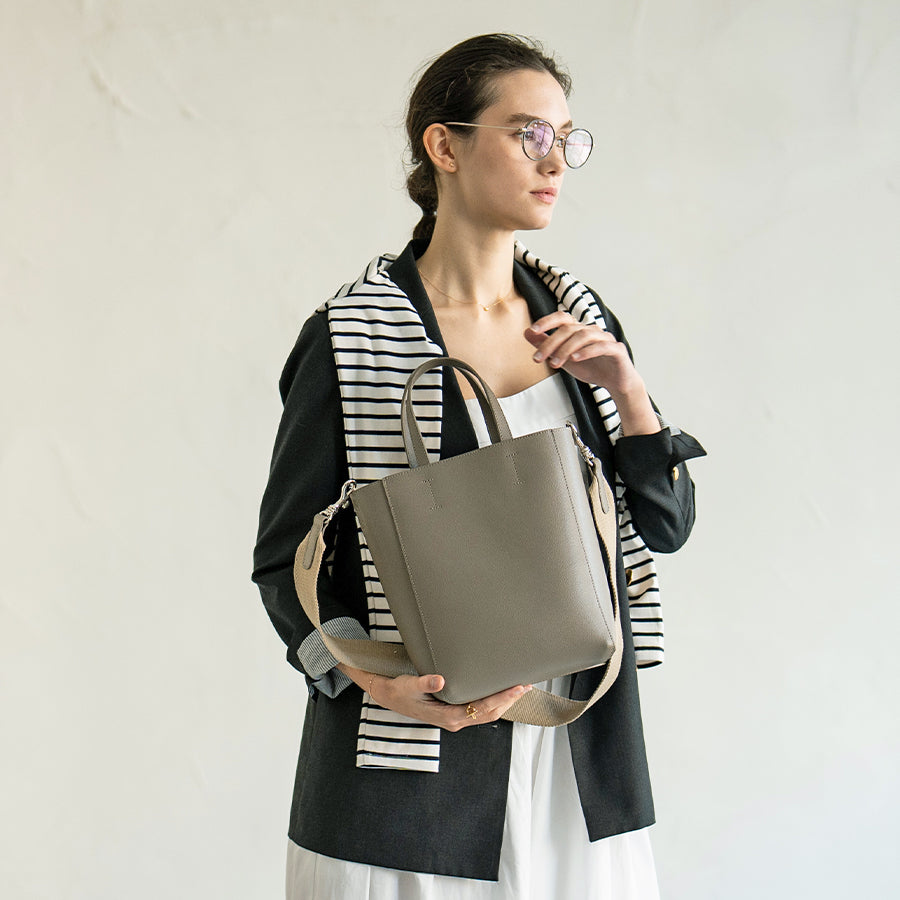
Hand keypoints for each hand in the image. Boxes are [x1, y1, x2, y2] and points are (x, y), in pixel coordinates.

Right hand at [339, 665, 531, 731]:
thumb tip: (441, 679)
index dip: (502, 698)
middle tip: (526, 685)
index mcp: (448, 716)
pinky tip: (500, 693)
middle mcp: (455, 720)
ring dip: (504, 702)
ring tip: (519, 688)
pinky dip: (493, 702)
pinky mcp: (454, 712)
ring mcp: (455, 718)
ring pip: (487, 714)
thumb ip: (425, 681)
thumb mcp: (409, 684)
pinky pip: (479, 710)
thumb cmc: (399, 690)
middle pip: (490, 713)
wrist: (388, 696)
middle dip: (509, 700)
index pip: (483, 708)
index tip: (517, 687)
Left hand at [525, 312, 640, 395]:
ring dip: (565, 349)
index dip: (547, 321)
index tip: (532, 331)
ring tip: (554, 364)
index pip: (562, 318)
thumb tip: (527, 332)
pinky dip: (587, 351)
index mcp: (580, 330)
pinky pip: (601, 346)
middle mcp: (592, 330)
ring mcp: (606, 338)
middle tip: (537, 358)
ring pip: (583, 336)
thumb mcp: (564, 359)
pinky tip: (575, 359)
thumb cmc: (592, 368)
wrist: (616, 384)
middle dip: (550, 343)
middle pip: (569, 328)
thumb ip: (547, 345)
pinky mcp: (617, 349)